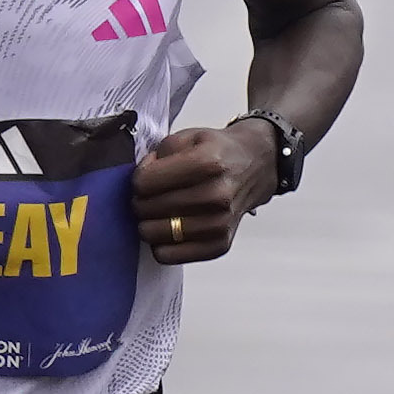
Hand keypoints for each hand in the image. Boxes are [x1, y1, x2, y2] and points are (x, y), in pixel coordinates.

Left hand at [130, 119, 282, 260]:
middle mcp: (216, 196)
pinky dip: (161, 244)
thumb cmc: (219, 154)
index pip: (145, 182)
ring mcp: (219, 223)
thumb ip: (159, 153)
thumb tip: (141, 178)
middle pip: (147, 209)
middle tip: (152, 194)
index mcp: (207, 163)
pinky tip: (169, 229)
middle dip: (141, 200)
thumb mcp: (188, 137)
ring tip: (160, 211)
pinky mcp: (219, 245)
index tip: (147, 176)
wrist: (254, 166)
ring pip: (154, 234)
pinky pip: (169, 256)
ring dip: (148, 223)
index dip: (138, 178)